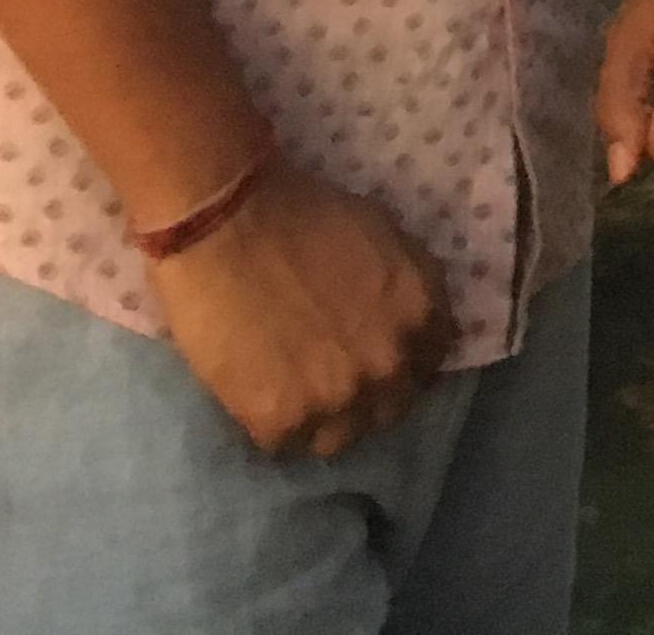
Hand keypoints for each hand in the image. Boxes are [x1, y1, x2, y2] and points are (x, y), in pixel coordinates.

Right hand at [148, 161, 451, 459]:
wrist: (225, 220)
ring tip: (288, 393)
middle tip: (326, 377)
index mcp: (421, 315)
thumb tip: (402, 318)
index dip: (400, 362)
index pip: (428, 364)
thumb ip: (402, 285)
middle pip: (389, 408)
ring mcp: (339, 397)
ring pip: (339, 437)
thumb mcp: (382, 232)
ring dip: (319, 420)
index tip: (372, 358)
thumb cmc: (299, 210)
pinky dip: (269, 423)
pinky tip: (252, 391)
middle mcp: (391, 364)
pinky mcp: (282, 420)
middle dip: (364, 396)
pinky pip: (286, 443)